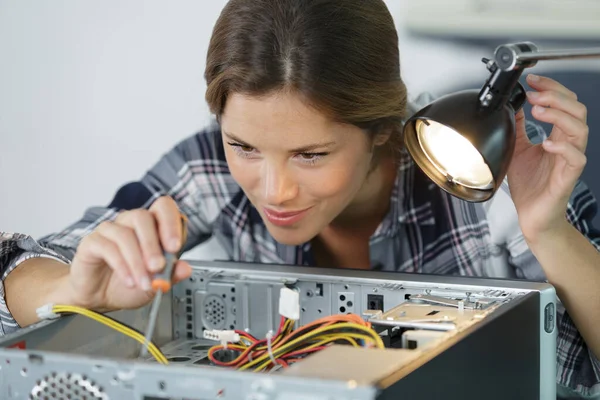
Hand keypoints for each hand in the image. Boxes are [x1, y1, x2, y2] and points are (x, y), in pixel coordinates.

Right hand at [67, 196, 191, 311]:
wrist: (100, 299)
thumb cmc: (128, 284)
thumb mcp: (156, 284)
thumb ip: (171, 274)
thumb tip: (186, 268)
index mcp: (151, 226)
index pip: (163, 207)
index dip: (171, 222)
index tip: (175, 246)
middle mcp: (130, 222)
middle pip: (142, 217)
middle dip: (153, 244)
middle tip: (158, 266)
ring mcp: (110, 230)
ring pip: (125, 234)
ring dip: (137, 261)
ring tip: (144, 282)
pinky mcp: (92, 242)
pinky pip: (107, 247)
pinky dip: (121, 266)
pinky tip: (129, 280)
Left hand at [508, 74, 587, 240]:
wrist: (532, 215)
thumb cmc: (529, 185)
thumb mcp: (517, 148)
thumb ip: (518, 127)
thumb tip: (514, 105)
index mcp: (558, 136)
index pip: (565, 103)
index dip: (552, 88)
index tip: (533, 81)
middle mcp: (567, 145)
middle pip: (577, 110)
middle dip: (556, 97)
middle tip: (535, 94)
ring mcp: (570, 160)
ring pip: (579, 129)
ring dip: (558, 116)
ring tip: (538, 112)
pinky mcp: (568, 177)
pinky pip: (575, 158)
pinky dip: (562, 147)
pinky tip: (546, 143)